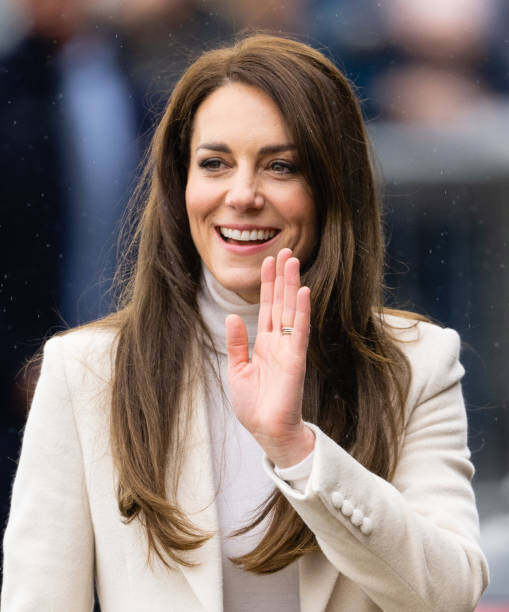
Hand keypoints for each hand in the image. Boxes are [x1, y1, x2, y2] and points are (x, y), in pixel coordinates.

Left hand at [225, 248, 314, 467]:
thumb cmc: (253, 406)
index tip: (269, 261)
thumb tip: (232, 316)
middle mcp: (278, 342)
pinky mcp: (296, 359)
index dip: (268, 285)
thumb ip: (237, 343)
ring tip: (293, 261)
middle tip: (285, 250)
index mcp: (264, 344)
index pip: (267, 308)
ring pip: (291, 310)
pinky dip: (302, 311)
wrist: (266, 430)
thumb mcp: (237, 370)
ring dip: (292, 285)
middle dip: (282, 277)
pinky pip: (300, 331)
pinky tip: (302, 291)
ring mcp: (289, 349)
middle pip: (281, 303)